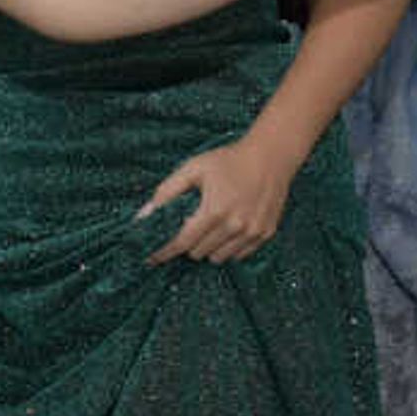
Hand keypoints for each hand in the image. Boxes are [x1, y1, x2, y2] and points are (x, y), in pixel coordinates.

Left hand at [138, 134, 292, 264]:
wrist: (272, 155)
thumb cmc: (229, 160)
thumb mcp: (194, 168)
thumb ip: (167, 191)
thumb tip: (144, 214)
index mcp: (214, 211)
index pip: (183, 243)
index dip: (165, 252)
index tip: (152, 259)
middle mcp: (235, 226)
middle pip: (198, 253)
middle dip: (188, 244)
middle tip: (190, 227)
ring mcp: (252, 231)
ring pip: (218, 258)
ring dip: (208, 248)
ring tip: (210, 228)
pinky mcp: (265, 233)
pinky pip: (239, 255)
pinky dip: (228, 247)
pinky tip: (228, 229)